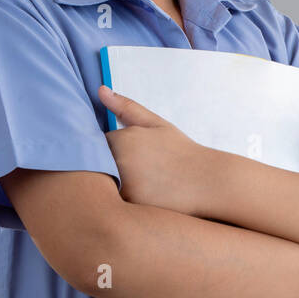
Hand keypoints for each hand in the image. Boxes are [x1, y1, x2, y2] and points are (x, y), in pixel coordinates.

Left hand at [98, 84, 216, 216]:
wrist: (206, 182)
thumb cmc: (180, 150)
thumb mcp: (155, 124)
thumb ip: (126, 107)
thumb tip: (100, 90)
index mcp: (121, 140)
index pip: (92, 143)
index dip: (105, 148)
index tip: (125, 153)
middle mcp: (117, 164)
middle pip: (94, 165)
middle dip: (105, 166)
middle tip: (134, 170)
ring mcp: (122, 188)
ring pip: (103, 184)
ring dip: (111, 184)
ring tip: (140, 183)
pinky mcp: (130, 207)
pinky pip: (113, 203)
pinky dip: (121, 200)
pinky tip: (144, 195)